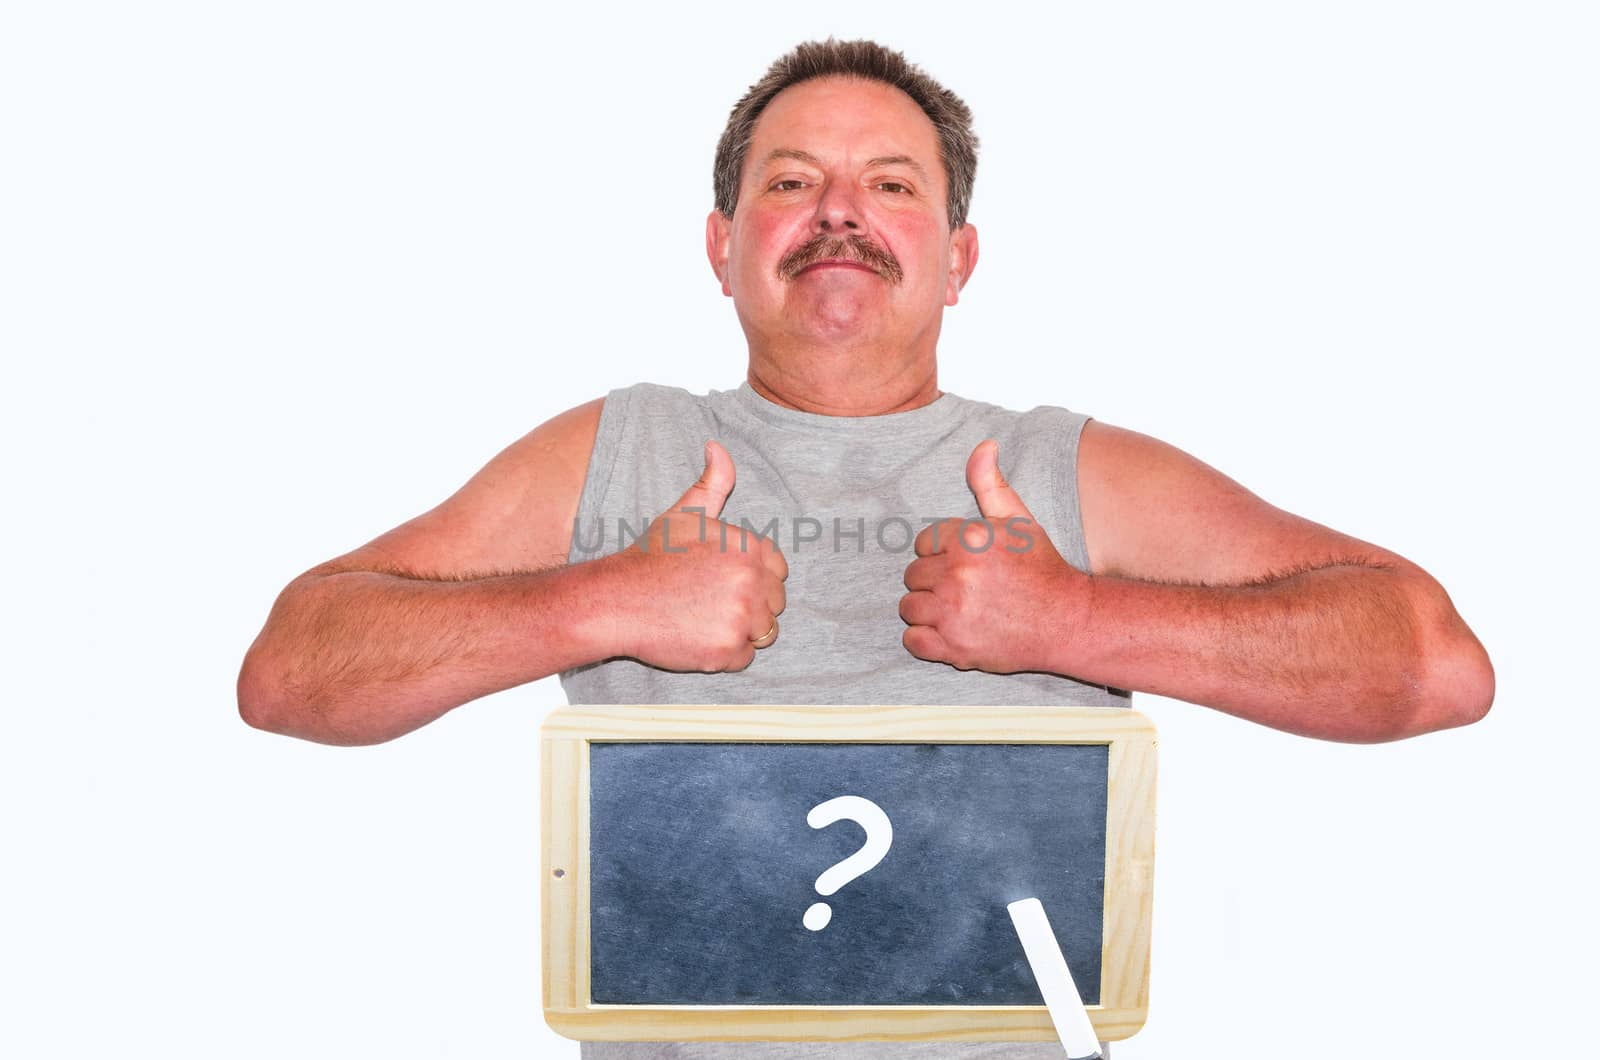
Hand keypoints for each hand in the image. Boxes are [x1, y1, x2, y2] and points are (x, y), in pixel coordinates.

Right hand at [607, 440, 787, 671]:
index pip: (778, 569)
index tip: (723, 580)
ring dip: (740, 629)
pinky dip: (726, 654)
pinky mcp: (727, 650)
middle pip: (775, 603)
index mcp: (748, 547)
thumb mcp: (684, 513)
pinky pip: (745, 657)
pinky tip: (698, 637)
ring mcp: (741, 618)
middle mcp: (751, 581)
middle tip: (709, 601)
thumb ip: (713, 482)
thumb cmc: (650, 557)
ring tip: (703, 618)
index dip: (753, 576)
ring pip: (764, 631)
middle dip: (750, 605)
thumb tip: (717, 447)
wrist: (616, 600)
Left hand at [898, 440, 1085, 672]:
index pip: (922, 544)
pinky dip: (925, 640)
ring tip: (956, 610)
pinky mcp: (955, 648)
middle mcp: (958, 575)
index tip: (964, 565)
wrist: (1069, 620)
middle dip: (932, 581)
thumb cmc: (1042, 568)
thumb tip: (983, 445)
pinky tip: (949, 632)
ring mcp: (954, 614)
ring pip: (909, 607)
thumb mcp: (1019, 519)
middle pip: (912, 575)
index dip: (941, 554)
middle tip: (963, 589)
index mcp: (969, 540)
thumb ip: (990, 483)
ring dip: (927, 610)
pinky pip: (913, 641)